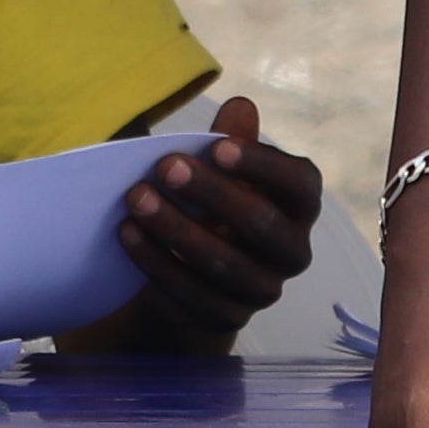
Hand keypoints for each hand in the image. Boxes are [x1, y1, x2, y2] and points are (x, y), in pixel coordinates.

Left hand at [69, 100, 324, 352]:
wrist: (198, 273)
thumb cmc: (216, 205)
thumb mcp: (222, 173)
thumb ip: (231, 141)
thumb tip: (240, 107)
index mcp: (300, 207)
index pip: (300, 184)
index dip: (262, 166)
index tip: (216, 147)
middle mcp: (292, 252)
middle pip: (262, 225)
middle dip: (211, 194)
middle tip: (164, 167)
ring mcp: (261, 291)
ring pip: (222, 264)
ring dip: (175, 229)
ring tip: (135, 199)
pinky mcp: (226, 320)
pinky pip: (191, 296)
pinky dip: (156, 264)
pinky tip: (128, 235)